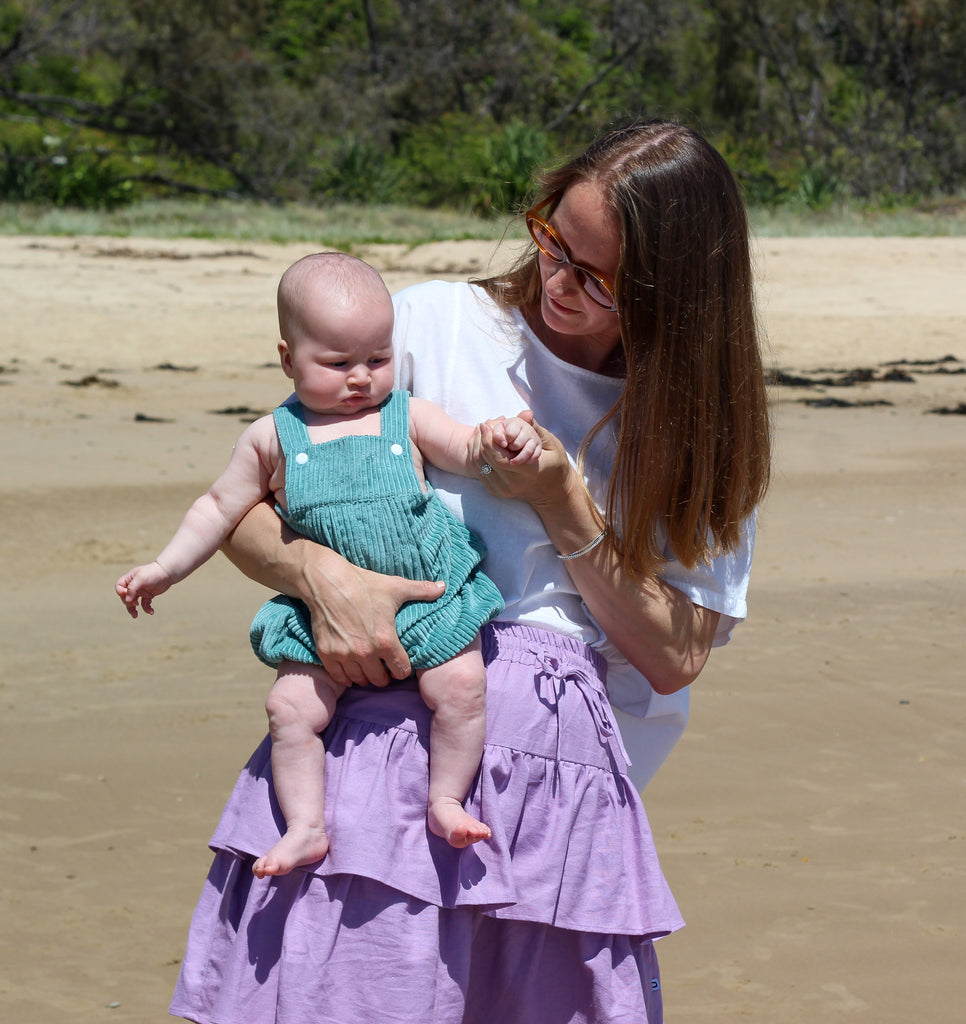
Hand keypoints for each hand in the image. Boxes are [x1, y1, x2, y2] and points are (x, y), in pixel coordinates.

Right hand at [115, 562, 172, 617]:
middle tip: (135, 603)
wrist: (167, 573)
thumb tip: (127, 600)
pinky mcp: (148, 595)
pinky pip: (144, 604)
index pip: (119, 587)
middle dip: (129, 602)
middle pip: (125, 597)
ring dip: (133, 609)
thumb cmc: (153, 573)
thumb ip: (132, 588)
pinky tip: (151, 611)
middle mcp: (133, 585)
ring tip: (135, 615)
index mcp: (129, 579)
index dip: (121, 593)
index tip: (127, 595)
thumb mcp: (140, 578)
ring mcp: (140, 591)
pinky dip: (147, 608)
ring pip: (133, 602)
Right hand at [298, 549, 445, 687]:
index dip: (403, 669)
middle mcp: (365, 652)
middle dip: (384, 676)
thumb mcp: (395, 587)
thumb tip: (444, 586)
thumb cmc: (364, 584)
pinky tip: (350, 669)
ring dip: (365, 676)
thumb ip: (421, 590)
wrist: (327, 581)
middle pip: (380, 681)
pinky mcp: (327, 654)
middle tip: (384, 666)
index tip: (400, 663)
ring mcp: (345, 655)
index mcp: (386, 640)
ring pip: (360, 681)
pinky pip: (339, 677)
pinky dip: (346, 676)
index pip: (401, 671)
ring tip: (368, 667)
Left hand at [478, 414, 575, 506]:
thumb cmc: (554, 463)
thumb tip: (526, 413)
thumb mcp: (551, 444)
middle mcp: (514, 484)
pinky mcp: (496, 491)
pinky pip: (479, 472)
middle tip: (481, 425)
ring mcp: (503, 490)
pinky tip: (479, 444)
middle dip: (480, 441)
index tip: (486, 424)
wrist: (551, 490)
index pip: (500, 458)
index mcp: (529, 473)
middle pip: (487, 461)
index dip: (489, 440)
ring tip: (479, 433)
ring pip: (479, 467)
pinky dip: (475, 456)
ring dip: (476, 447)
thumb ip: (536, 429)